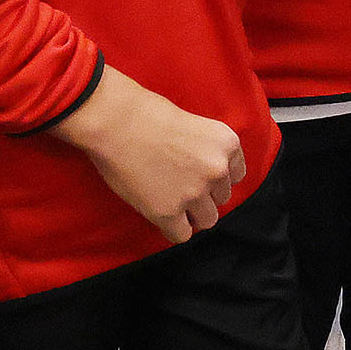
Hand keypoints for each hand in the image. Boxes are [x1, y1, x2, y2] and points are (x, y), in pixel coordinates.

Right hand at [50, 65, 244, 244]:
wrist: (114, 121)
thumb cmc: (147, 114)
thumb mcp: (195, 124)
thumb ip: (208, 151)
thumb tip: (208, 177)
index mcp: (227, 143)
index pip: (235, 175)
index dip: (215, 177)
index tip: (198, 174)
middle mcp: (217, 169)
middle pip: (221, 198)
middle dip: (203, 194)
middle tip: (177, 184)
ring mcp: (194, 193)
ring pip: (207, 220)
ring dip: (191, 214)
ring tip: (169, 200)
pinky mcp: (168, 212)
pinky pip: (182, 235)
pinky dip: (173, 228)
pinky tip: (161, 214)